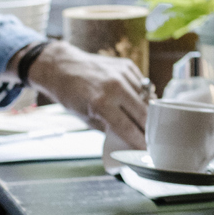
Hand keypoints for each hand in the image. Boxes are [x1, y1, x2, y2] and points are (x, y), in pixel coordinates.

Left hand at [27, 43, 149, 143]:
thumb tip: (126, 139)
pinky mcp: (126, 65)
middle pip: (143, 113)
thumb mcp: (85, 117)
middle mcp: (115, 87)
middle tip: (150, 136)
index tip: (146, 149)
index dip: (139, 141)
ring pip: (147, 97)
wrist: (62, 67)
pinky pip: (143, 84)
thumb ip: (108, 128)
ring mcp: (122, 74)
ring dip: (147, 110)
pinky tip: (136, 100)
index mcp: (101, 103)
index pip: (128, 128)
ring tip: (145, 119)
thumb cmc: (70, 94)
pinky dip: (142, 94)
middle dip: (148, 127)